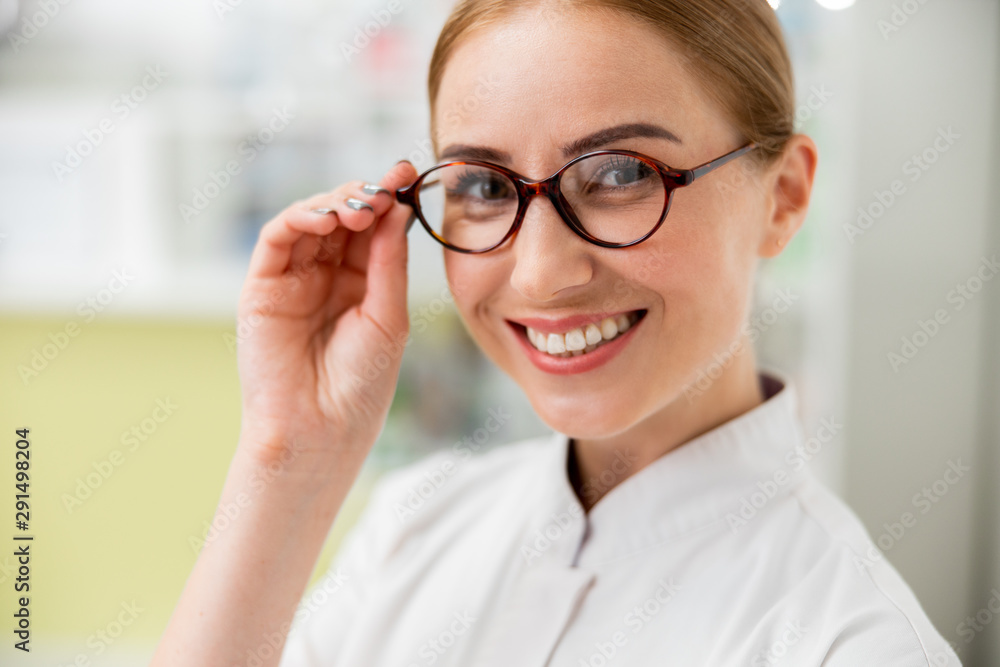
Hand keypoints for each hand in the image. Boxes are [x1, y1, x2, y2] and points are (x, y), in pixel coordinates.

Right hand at [234, 160, 418, 496]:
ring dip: (334, 202)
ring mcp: (292, 279)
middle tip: (385, 187)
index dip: (387, 199)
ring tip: (360, 207)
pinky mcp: (262, 287)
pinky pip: (276, 238)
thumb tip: (395, 208)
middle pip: (341, 217)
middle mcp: (325, 276)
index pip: (372, 229)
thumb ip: (387, 261)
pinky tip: (327, 218)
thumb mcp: (387, 315)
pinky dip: (299, 217)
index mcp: (360, 284)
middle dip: (364, 195)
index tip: (406, 174)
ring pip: (308, 220)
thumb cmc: (361, 384)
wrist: (322, 430)